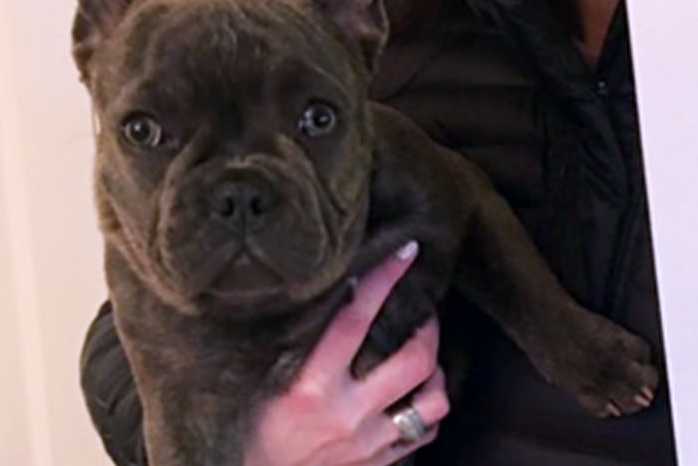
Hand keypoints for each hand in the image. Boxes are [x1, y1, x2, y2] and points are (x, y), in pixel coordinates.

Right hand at [244, 243, 450, 465]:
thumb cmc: (260, 433)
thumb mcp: (268, 385)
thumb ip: (301, 347)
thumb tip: (336, 294)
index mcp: (310, 388)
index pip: (355, 320)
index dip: (383, 281)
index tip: (406, 253)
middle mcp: (347, 414)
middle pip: (414, 359)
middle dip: (428, 327)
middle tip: (424, 311)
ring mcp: (371, 443)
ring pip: (433, 399)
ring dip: (437, 373)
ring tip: (427, 357)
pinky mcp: (383, 463)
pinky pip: (426, 432)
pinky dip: (428, 410)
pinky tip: (419, 397)